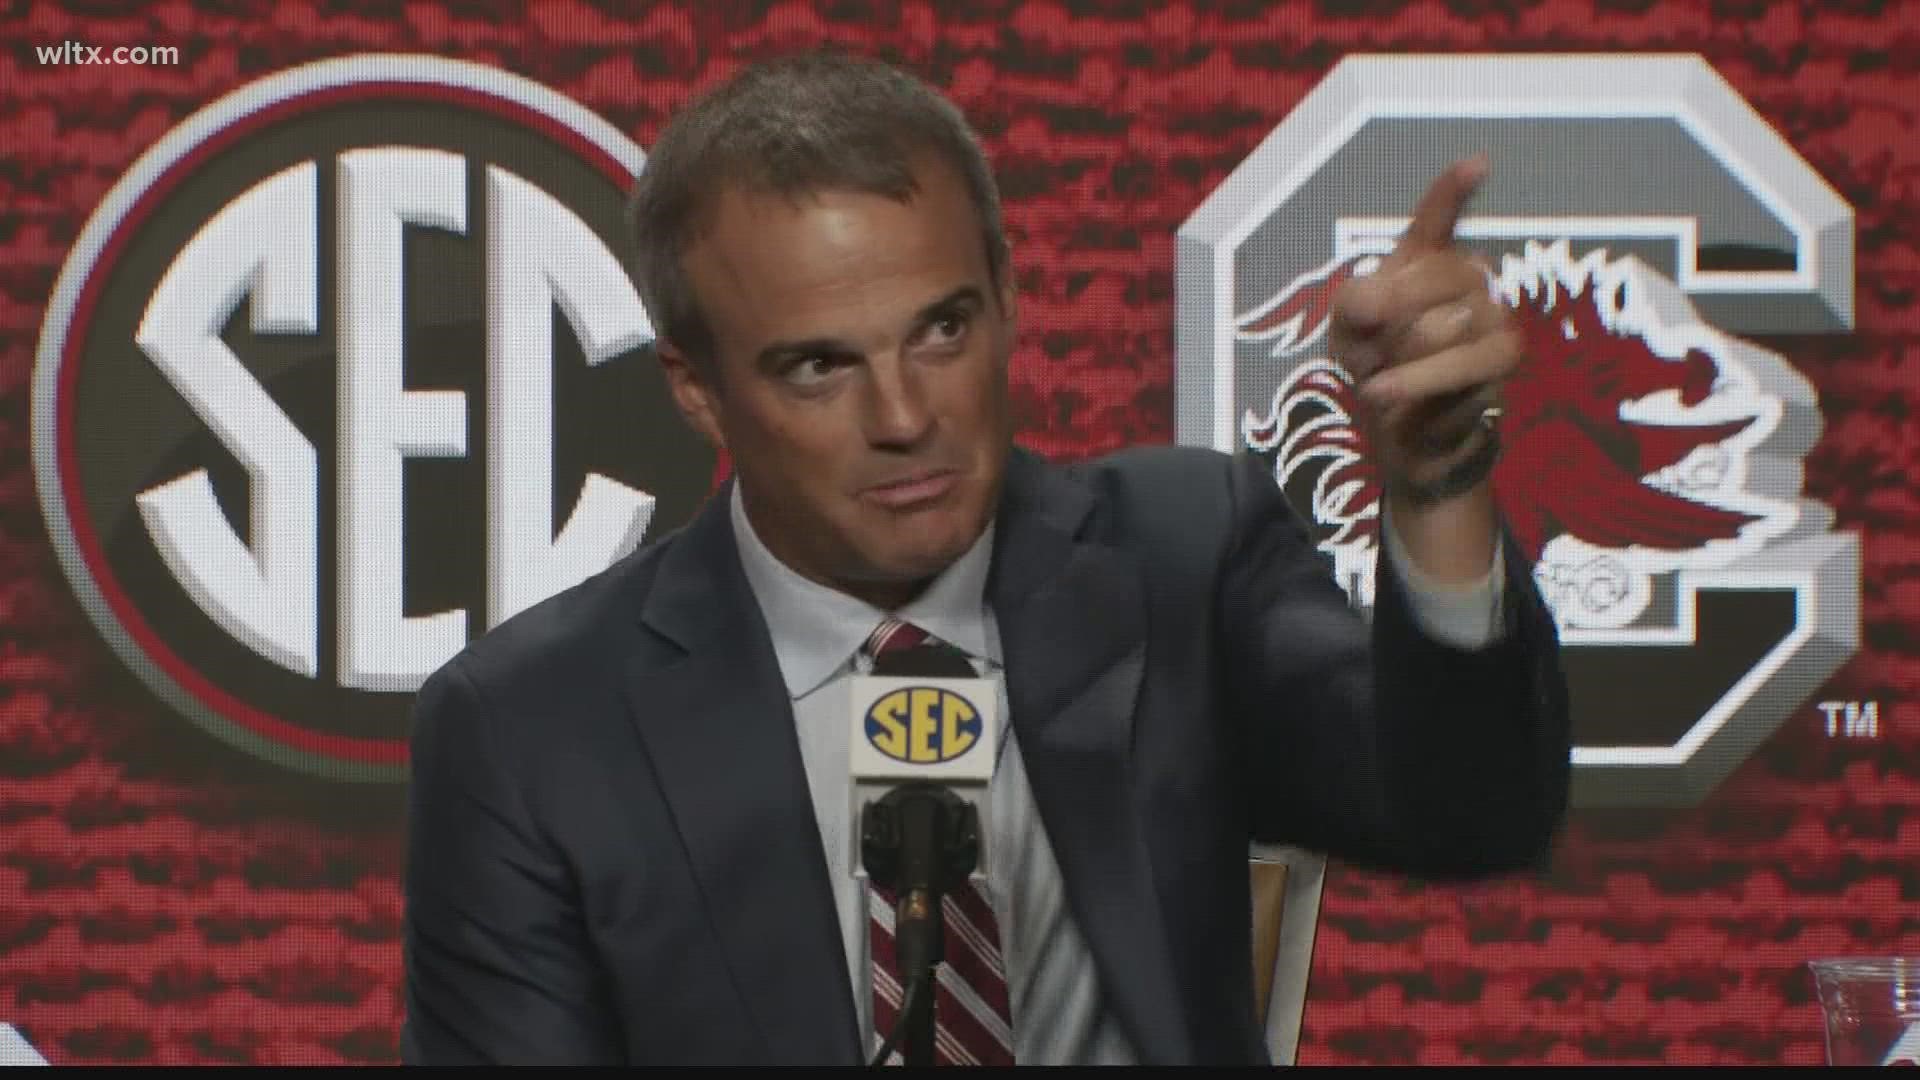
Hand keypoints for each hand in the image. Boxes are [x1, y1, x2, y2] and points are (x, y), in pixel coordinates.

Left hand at [1329, 155, 1519, 499]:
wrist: (1399, 435)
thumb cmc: (1376, 369)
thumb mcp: (1347, 334)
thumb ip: (1357, 302)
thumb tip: (1381, 293)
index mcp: (1426, 261)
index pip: (1439, 218)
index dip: (1452, 192)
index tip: (1476, 163)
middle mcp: (1468, 276)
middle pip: (1437, 275)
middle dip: (1391, 318)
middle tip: (1373, 351)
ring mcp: (1494, 312)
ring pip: (1448, 324)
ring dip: (1402, 360)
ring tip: (1385, 380)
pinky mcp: (1505, 355)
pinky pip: (1462, 361)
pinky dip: (1417, 382)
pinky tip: (1383, 393)